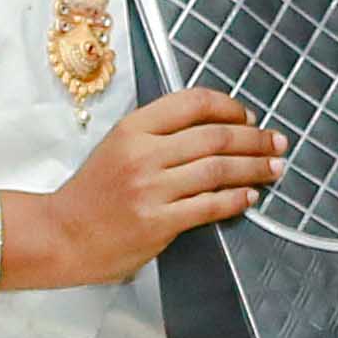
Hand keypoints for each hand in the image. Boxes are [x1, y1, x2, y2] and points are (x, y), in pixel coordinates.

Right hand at [37, 90, 285, 283]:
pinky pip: (210, 206)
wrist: (61, 234)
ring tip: (275, 168)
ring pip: (219, 170)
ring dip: (255, 168)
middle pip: (215, 136)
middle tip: (277, 143)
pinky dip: (237, 200)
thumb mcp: (118, 146)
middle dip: (255, 139)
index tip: (248, 117)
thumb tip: (214, 128)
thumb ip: (158, 134)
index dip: (229, 107)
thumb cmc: (92, 193)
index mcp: (133, 128)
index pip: (193, 103)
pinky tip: (250, 197)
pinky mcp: (158, 223)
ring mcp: (151, 189)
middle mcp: (144, 154)